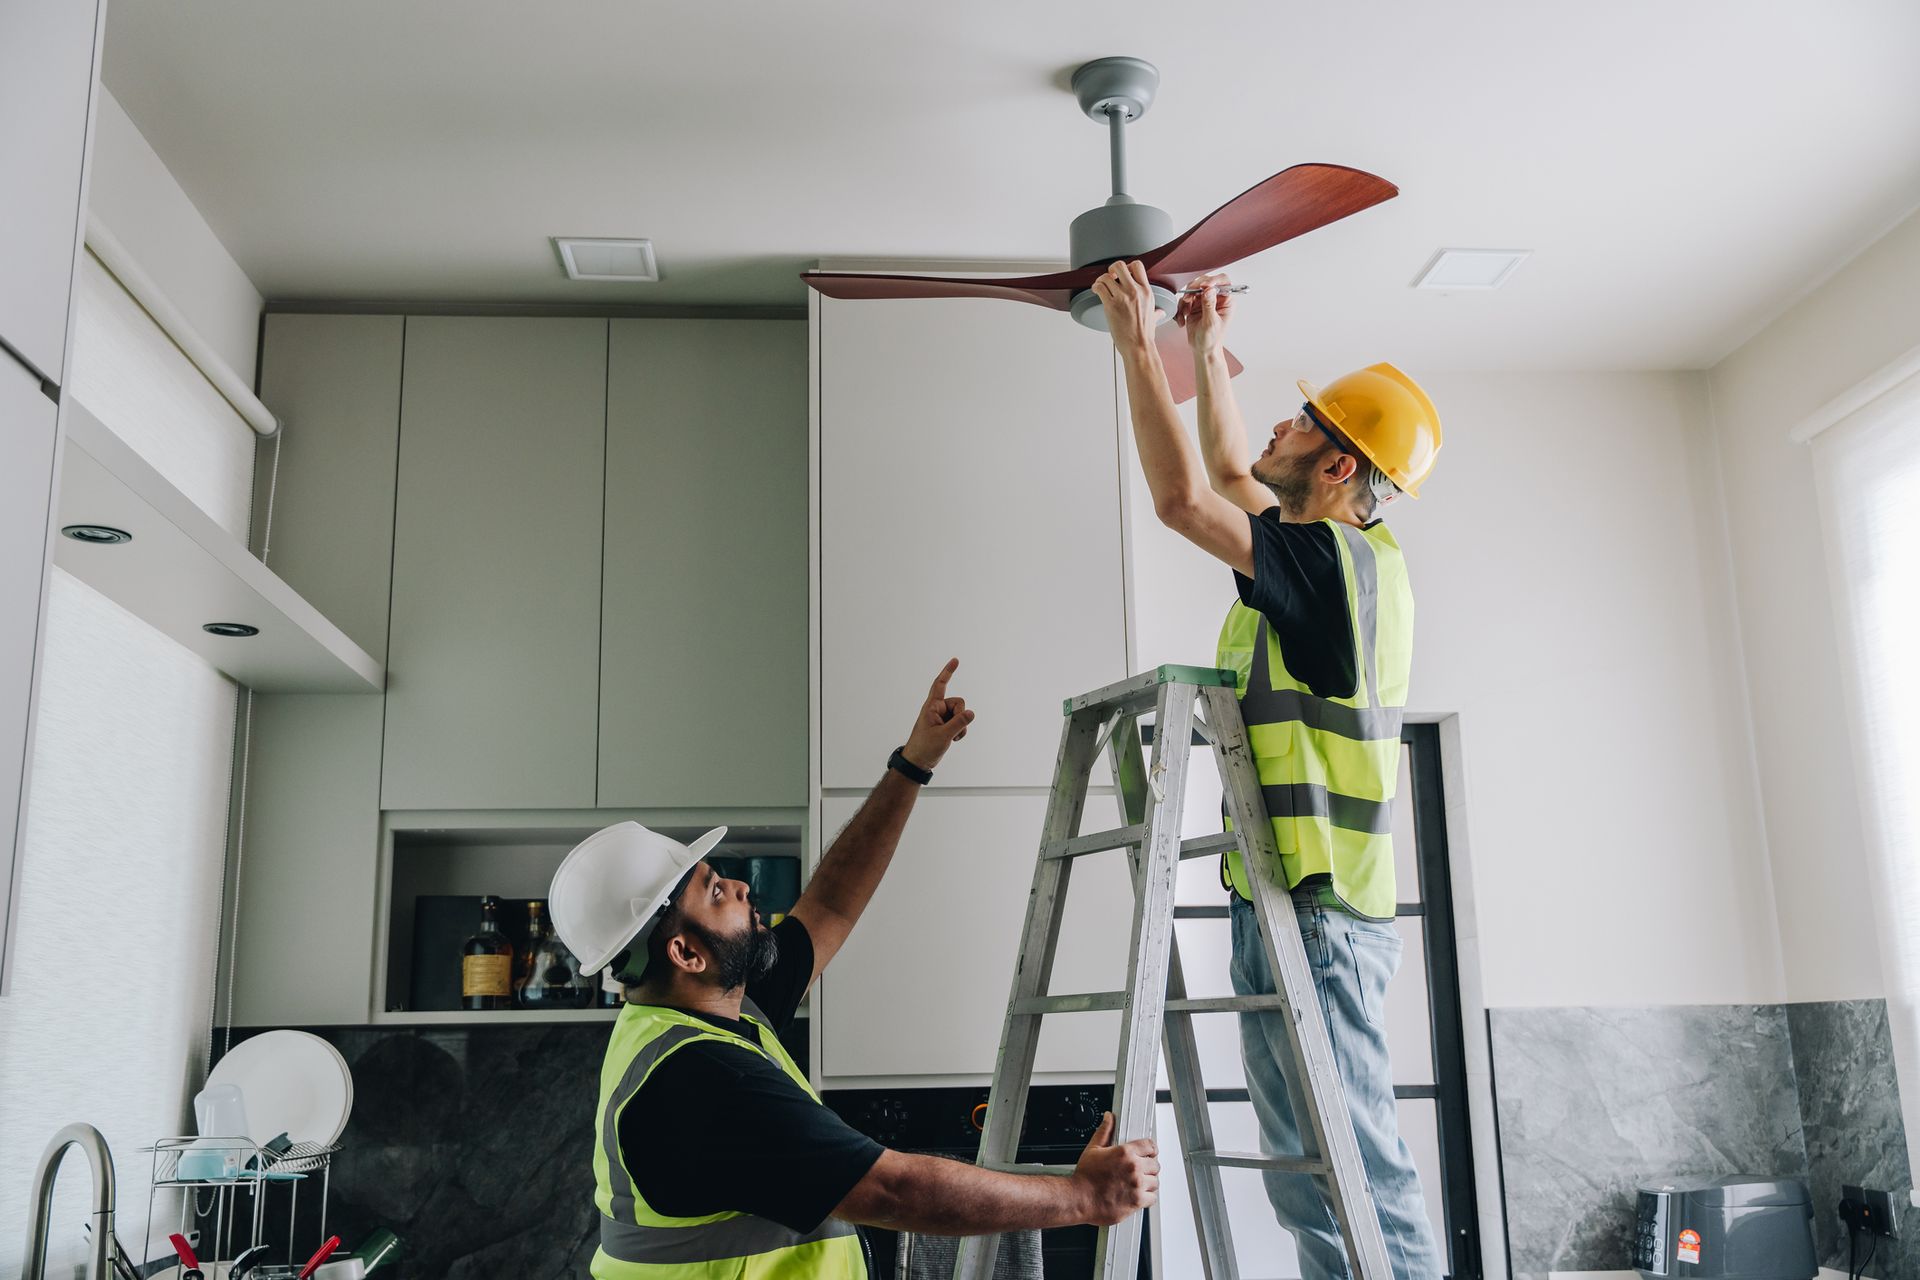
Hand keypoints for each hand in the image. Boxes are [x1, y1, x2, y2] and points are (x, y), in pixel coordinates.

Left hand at [900, 658, 974, 771]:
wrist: (918, 762)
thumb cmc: (924, 747)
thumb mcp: (943, 736)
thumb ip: (958, 723)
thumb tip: (971, 713)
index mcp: (931, 707)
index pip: (940, 685)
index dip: (947, 672)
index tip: (955, 660)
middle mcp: (937, 709)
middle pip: (959, 703)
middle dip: (960, 716)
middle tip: (953, 730)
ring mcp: (943, 718)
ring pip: (962, 714)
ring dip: (961, 726)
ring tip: (952, 737)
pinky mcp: (947, 726)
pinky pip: (961, 723)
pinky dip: (961, 731)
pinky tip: (954, 740)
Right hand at [1071, 1112, 1158, 1226]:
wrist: (1079, 1200)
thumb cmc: (1085, 1177)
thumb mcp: (1093, 1149)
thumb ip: (1105, 1131)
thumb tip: (1109, 1118)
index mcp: (1125, 1153)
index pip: (1150, 1146)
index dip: (1150, 1149)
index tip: (1148, 1154)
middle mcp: (1133, 1168)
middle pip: (1155, 1164)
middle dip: (1148, 1167)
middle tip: (1140, 1170)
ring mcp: (1137, 1185)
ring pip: (1155, 1181)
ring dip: (1149, 1182)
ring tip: (1138, 1183)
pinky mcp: (1137, 1201)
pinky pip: (1153, 1198)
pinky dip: (1148, 1197)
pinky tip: (1138, 1194)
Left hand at [1090, 261, 1162, 355]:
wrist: (1138, 346)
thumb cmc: (1145, 335)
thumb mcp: (1154, 318)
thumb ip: (1156, 312)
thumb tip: (1160, 313)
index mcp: (1146, 291)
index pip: (1137, 265)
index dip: (1128, 266)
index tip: (1123, 274)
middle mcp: (1135, 291)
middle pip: (1119, 265)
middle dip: (1112, 269)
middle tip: (1111, 277)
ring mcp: (1123, 297)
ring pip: (1106, 276)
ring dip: (1101, 280)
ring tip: (1101, 286)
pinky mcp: (1111, 305)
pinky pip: (1099, 287)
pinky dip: (1095, 287)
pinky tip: (1096, 291)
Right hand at [1174, 271, 1232, 355]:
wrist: (1202, 350)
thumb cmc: (1212, 340)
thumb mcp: (1211, 322)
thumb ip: (1209, 305)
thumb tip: (1208, 289)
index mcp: (1226, 301)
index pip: (1223, 282)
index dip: (1213, 280)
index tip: (1204, 286)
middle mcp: (1216, 299)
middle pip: (1205, 282)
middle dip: (1194, 289)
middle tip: (1188, 298)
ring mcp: (1204, 301)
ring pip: (1193, 290)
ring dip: (1186, 300)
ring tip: (1185, 312)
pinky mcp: (1194, 306)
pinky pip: (1185, 300)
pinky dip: (1181, 308)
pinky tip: (1183, 319)